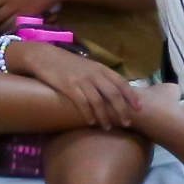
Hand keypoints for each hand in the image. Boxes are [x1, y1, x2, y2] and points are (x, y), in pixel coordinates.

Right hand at [11, 40, 139, 129]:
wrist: (45, 56)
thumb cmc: (67, 63)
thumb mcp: (87, 66)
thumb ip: (99, 77)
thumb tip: (113, 92)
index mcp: (101, 68)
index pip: (121, 82)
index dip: (131, 95)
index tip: (138, 108)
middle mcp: (94, 74)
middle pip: (113, 94)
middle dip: (122, 110)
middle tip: (127, 123)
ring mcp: (81, 80)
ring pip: (99, 101)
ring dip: (105, 116)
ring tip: (108, 127)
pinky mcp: (69, 87)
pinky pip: (82, 103)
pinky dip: (89, 114)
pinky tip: (91, 122)